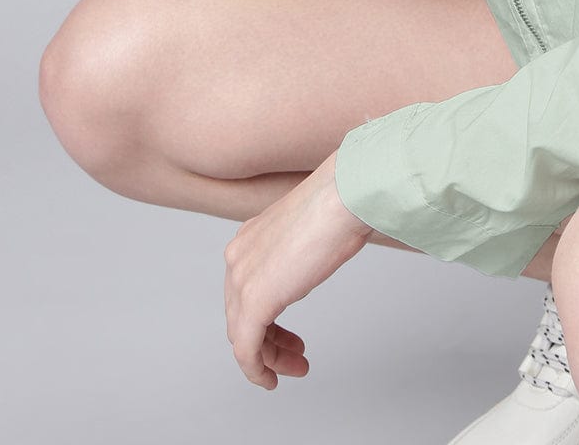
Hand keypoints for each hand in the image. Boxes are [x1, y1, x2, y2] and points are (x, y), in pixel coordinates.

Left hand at [223, 150, 372, 388]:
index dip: (266, 316)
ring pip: (242, 335)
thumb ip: (303, 245)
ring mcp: (241, 280)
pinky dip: (256, 369)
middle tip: (295, 354)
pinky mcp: (253, 303)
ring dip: (269, 357)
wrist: (342, 198)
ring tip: (295, 368)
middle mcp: (237, 257)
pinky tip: (270, 380)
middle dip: (269, 339)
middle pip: (241, 314)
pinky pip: (246, 349)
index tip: (287, 334)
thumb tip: (324, 248)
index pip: (245, 289)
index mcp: (249, 237)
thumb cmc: (340, 204)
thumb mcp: (313, 227)